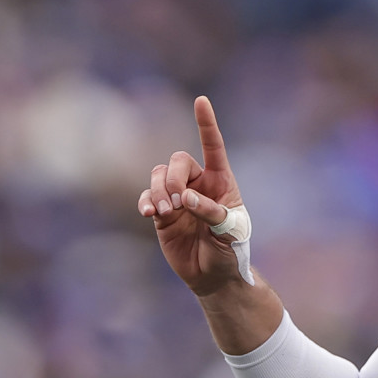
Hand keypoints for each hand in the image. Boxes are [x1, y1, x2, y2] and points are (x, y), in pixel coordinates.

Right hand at [138, 96, 246, 296]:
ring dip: (159, 190)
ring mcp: (178, 198)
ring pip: (159, 175)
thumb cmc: (231, 250)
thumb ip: (211, 212)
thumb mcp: (230, 232)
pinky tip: (150, 214)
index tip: (201, 101)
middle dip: (173, 177)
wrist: (214, 276)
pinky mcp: (162, 213)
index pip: (213, 147)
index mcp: (222, 182)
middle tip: (178, 202)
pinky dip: (146, 201)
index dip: (206, 124)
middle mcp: (198, 184)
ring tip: (166, 213)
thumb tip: (186, 198)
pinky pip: (148, 197)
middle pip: (178, 161)